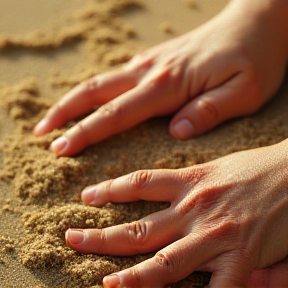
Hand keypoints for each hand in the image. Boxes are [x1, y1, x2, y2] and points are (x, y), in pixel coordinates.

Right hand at [33, 0, 287, 155]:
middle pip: (97, 92)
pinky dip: (96, 92)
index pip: (118, 114)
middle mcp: (153, 71)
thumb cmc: (256, 56)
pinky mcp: (156, 60)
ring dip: (74, 101)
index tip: (61, 147)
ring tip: (55, 119)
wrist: (260, 19)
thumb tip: (177, 132)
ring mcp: (152, 63)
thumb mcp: (246, 91)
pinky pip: (118, 76)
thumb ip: (210, 111)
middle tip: (42, 132)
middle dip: (65, 113)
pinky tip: (89, 102)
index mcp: (171, 85)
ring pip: (102, 82)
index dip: (86, 132)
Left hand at [65, 140, 287, 286]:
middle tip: (72, 237)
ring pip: (162, 262)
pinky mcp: (241, 260)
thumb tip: (172, 207)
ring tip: (104, 283)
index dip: (110, 189)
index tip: (88, 196)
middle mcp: (195, 209)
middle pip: (138, 226)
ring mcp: (215, 236)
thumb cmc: (262, 168)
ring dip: (130, 276)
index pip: (139, 183)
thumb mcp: (221, 166)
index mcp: (191, 182)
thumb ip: (195, 185)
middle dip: (101, 235)